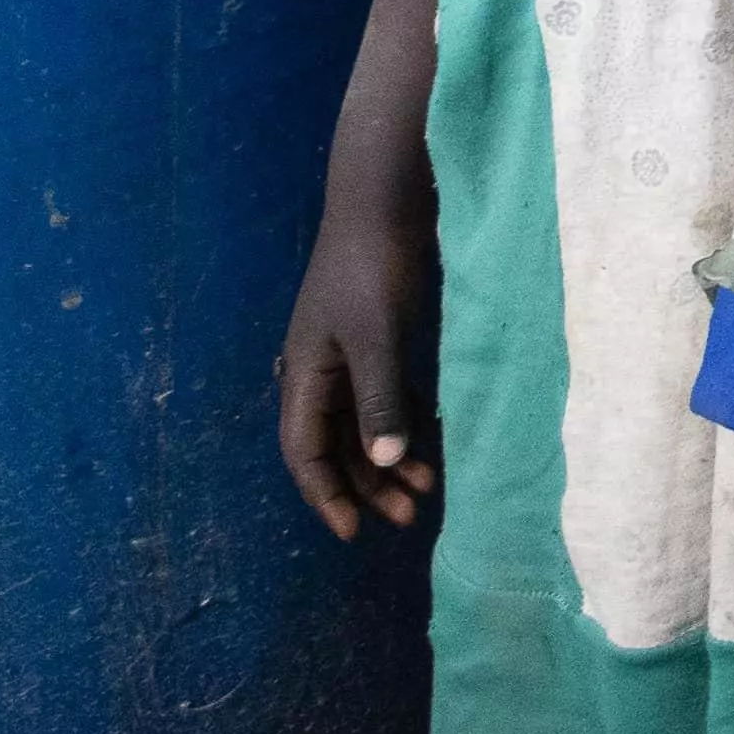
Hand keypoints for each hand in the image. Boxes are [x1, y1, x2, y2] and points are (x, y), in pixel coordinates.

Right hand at [274, 186, 437, 535]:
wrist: (385, 200)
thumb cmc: (372, 266)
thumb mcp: (376, 335)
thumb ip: (379, 397)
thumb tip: (384, 460)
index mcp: (305, 374)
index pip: (303, 451)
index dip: (325, 494)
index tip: (352, 532)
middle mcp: (319, 372)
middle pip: (335, 445)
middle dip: (366, 485)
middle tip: (409, 517)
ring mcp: (347, 356)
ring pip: (362, 425)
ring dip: (389, 460)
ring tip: (427, 489)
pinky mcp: (376, 339)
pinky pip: (382, 399)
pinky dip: (402, 425)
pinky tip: (430, 445)